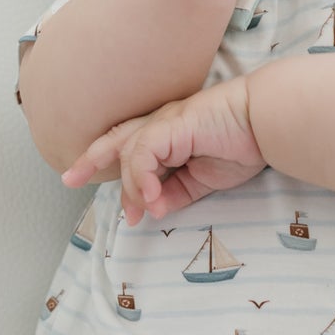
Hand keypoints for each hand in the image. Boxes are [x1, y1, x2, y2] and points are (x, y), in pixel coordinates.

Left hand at [60, 76, 266, 224]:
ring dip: (131, 188)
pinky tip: (152, 196)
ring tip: (139, 214)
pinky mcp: (172, 124)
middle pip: (115, 139)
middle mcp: (160, 124)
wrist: (265, 122)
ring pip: (129, 153)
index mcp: (168, 135)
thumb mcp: (203, 180)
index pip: (128, 146)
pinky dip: (142, 176)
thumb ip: (176, 193)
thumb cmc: (242, 144)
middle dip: (90, 159)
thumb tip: (153, 210)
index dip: (104, 161)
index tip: (82, 181)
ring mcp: (164, 121)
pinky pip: (144, 152)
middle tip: (69, 181)